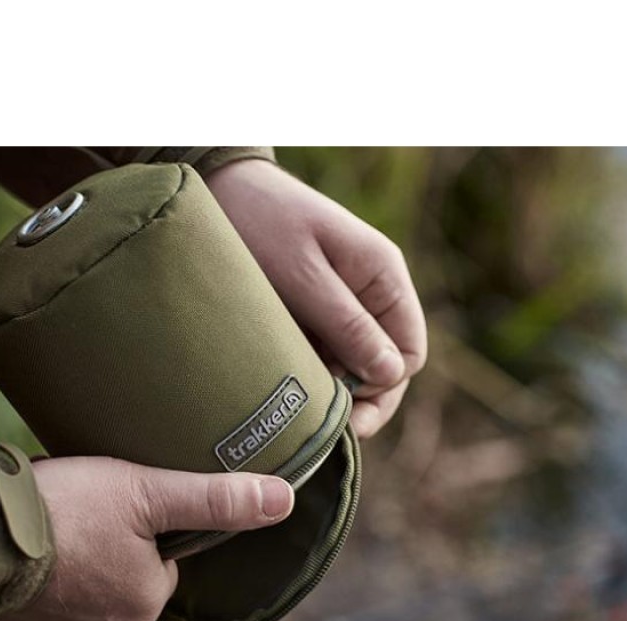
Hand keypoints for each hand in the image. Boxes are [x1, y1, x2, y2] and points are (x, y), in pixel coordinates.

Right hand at [0, 457, 293, 620]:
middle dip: (116, 536)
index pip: (169, 557)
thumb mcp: (149, 491)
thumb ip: (215, 499)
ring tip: (63, 515)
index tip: (130, 496)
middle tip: (92, 501)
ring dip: (80, 551)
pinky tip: (37, 538)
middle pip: (130, 568)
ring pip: (90, 578)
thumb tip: (284, 499)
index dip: (154, 521)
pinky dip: (48, 566)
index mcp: (145, 599)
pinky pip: (52, 590)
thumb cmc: (66, 512)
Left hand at [206, 159, 426, 437]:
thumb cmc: (261, 222)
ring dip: (328, 387)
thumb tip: (391, 375)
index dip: (384, 391)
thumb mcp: (303, 276)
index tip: (346, 417)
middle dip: (357, 398)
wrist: (217, 183)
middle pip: (384, 364)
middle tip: (317, 430)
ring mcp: (342, 299)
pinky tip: (281, 386)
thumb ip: (347, 324)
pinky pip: (322, 350)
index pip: (409, 354)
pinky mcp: (311, 307)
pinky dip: (307, 371)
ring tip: (292, 408)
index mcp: (384, 277)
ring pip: (351, 362)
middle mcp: (371, 291)